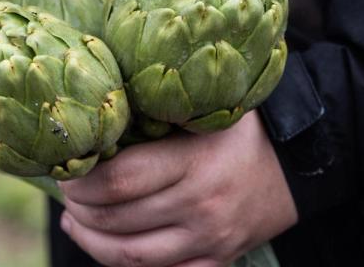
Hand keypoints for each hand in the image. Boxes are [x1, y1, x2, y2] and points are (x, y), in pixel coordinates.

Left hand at [59, 111, 297, 266]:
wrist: (296, 162)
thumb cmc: (237, 128)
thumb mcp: (199, 112)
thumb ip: (152, 118)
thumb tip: (91, 127)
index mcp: (194, 161)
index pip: (119, 181)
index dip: (82, 182)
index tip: (67, 171)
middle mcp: (202, 205)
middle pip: (118, 220)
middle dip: (80, 210)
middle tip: (68, 194)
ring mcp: (211, 239)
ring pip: (132, 257)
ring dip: (92, 242)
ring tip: (76, 222)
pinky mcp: (219, 261)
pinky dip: (128, 266)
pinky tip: (109, 247)